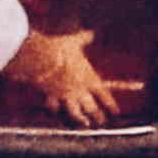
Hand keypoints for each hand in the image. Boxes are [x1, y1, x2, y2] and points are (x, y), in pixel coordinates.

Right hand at [8, 26, 124, 124]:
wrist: (41, 57)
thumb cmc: (60, 48)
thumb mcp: (74, 42)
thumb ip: (84, 38)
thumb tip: (91, 32)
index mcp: (89, 78)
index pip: (104, 95)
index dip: (111, 105)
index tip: (115, 112)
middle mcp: (79, 90)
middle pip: (92, 108)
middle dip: (98, 117)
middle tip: (101, 123)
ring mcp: (65, 95)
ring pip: (75, 114)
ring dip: (80, 120)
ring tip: (84, 125)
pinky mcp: (51, 97)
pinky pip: (54, 108)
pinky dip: (55, 111)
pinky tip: (56, 114)